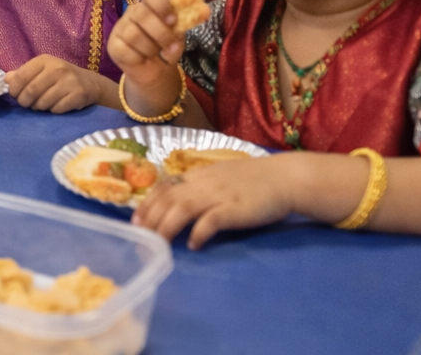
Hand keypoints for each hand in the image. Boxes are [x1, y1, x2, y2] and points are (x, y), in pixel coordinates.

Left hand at [5, 55, 103, 112]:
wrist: (90, 83)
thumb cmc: (59, 77)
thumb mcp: (41, 71)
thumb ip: (22, 74)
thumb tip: (6, 80)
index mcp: (44, 60)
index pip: (21, 77)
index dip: (14, 90)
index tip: (15, 95)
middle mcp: (57, 68)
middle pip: (31, 91)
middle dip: (24, 102)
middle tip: (26, 104)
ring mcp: (69, 82)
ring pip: (43, 102)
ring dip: (38, 108)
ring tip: (41, 104)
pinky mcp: (78, 95)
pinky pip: (57, 109)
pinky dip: (52, 111)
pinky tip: (55, 106)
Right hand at [107, 0, 185, 92]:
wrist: (154, 72)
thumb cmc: (165, 48)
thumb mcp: (179, 35)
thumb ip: (188, 22)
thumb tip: (205, 10)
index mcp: (149, 5)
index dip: (161, 3)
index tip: (173, 20)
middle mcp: (132, 13)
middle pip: (141, 13)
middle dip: (160, 32)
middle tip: (170, 44)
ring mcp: (120, 29)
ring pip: (133, 33)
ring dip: (151, 47)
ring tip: (157, 53)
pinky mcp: (113, 46)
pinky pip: (125, 49)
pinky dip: (139, 56)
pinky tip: (144, 59)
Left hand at [133, 153, 296, 249]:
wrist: (284, 178)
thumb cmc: (253, 180)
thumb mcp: (219, 177)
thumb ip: (199, 187)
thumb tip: (178, 205)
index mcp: (198, 175)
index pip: (164, 186)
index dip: (147, 203)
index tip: (136, 220)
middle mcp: (204, 182)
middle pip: (169, 199)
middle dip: (151, 218)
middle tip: (140, 237)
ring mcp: (219, 194)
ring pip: (183, 208)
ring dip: (167, 226)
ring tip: (158, 244)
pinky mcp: (235, 208)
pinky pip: (211, 220)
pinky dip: (199, 232)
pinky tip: (193, 245)